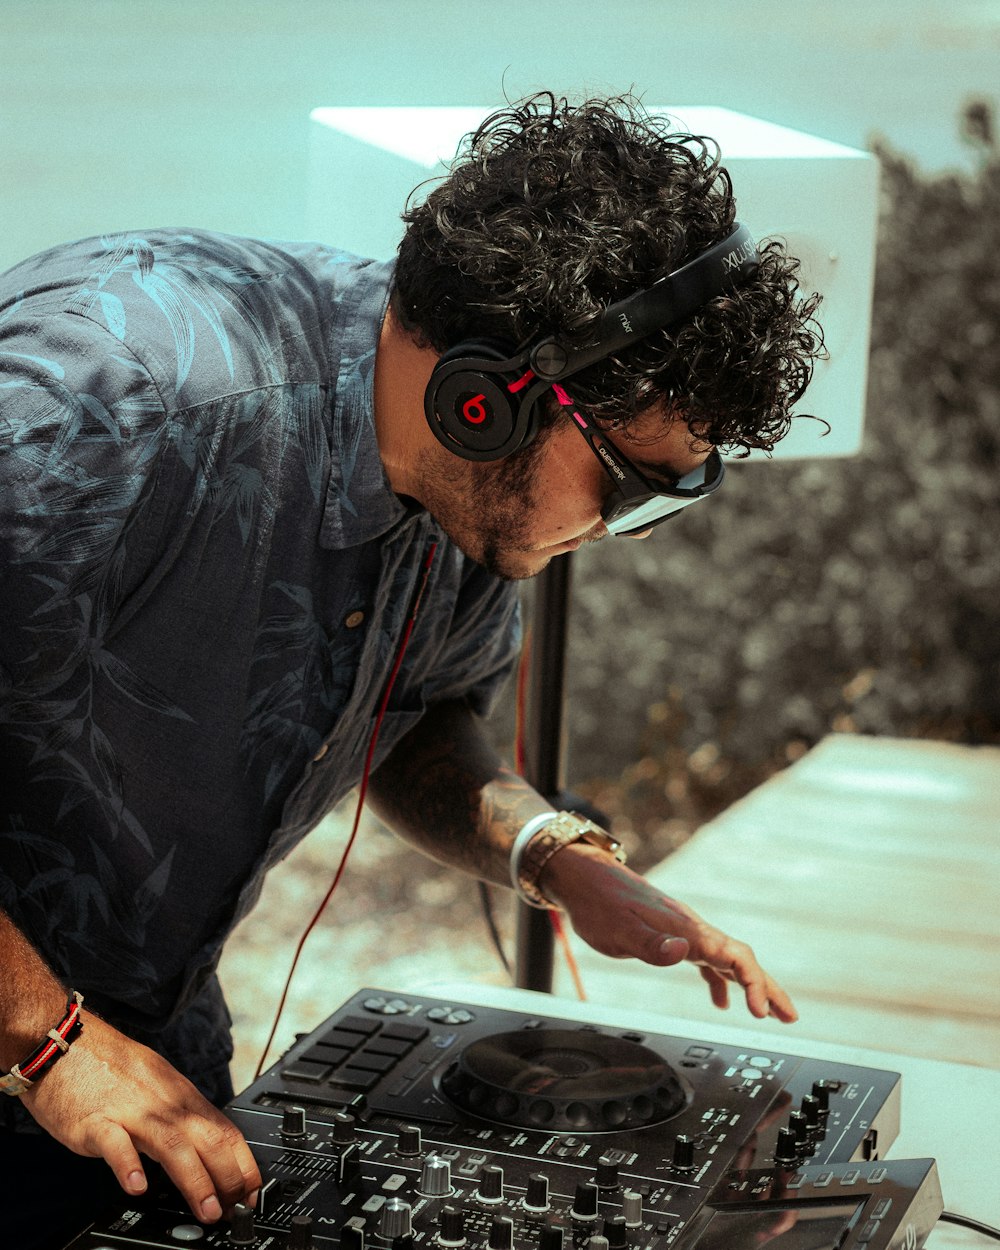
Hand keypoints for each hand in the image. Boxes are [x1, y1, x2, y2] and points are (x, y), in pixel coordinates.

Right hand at [21, 1011, 260, 1223]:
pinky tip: (137, 1186)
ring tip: (206, 1209)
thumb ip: (178, 1116)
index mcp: (180, 1096)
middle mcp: (163, 1103)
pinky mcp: (95, 1121)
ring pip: (172, 1144)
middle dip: (228, 1177)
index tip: (251, 1192)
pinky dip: (128, 1164)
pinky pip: (115, 1143)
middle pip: (208, 1138)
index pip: (224, 1129)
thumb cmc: (109, 1068)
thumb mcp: (157, 1085)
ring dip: (194, 1179)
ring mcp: (131, 1111)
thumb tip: (204, 1147)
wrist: (64, 1044)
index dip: (243, 1163)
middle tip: (236, 1209)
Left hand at [540, 844, 797, 1022]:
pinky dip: (719, 981)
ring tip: (770, 1012)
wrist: (583, 876)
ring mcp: (684, 931)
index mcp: (685, 928)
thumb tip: (684, 953)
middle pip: (741, 958)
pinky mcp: (672, 934)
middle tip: (790, 1017)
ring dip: (750, 985)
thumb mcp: (617, 929)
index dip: (752, 984)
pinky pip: (706, 960)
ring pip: (727, 960)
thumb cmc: (597, 902)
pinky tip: (720, 1000)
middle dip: (767, 987)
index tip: (760, 1013)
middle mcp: (692, 928)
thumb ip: (651, 944)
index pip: (733, 956)